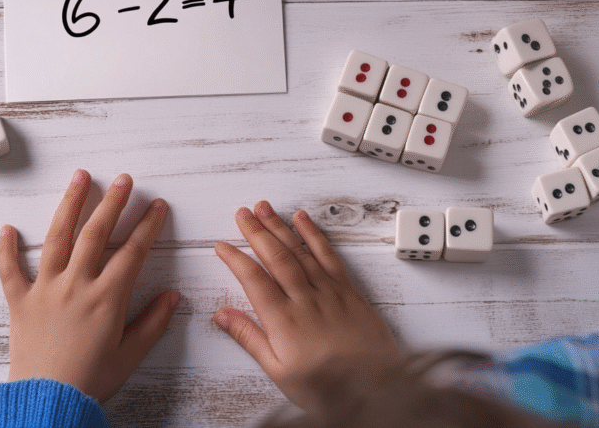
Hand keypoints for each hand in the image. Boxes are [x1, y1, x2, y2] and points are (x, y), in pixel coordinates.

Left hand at [0, 169, 179, 401]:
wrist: (47, 401)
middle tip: (123, 180)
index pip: (133, 251)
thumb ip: (153, 322)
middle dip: (112, 202)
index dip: (147, 225)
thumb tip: (173, 297)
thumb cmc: (90, 381)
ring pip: (57, 237)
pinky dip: (6, 249)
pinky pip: (10, 270)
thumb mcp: (131, 353)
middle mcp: (76, 285)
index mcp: (107, 297)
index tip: (157, 206)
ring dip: (70, 204)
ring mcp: (46, 289)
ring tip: (79, 177)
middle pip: (96, 233)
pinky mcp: (20, 302)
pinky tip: (8, 228)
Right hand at [214, 201, 401, 413]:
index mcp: (283, 321)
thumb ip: (250, 338)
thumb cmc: (329, 388)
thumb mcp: (279, 372)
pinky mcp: (349, 291)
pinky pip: (329, 255)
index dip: (235, 259)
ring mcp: (329, 292)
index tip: (222, 246)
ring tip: (264, 208)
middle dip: (256, 232)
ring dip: (280, 227)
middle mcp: (305, 299)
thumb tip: (223, 316)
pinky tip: (303, 220)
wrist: (376, 390)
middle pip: (275, 257)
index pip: (253, 279)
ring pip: (300, 251)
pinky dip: (314, 234)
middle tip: (242, 213)